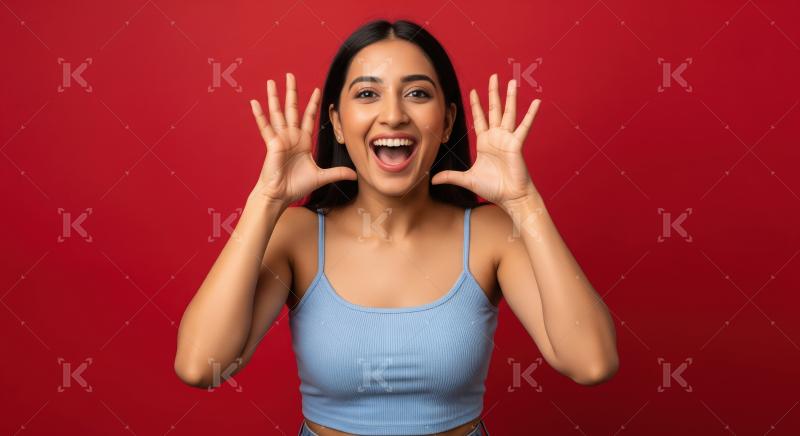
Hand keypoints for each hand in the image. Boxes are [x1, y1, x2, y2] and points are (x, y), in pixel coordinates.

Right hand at [249, 72, 356, 204]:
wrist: (280, 196)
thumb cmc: (296, 187)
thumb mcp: (321, 177)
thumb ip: (337, 173)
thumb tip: (354, 175)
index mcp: (302, 142)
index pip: (308, 118)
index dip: (312, 104)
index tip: (316, 89)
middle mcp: (291, 137)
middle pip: (292, 109)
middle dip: (292, 92)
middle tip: (290, 75)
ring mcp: (280, 139)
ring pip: (277, 113)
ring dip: (274, 97)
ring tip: (271, 81)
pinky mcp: (272, 144)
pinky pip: (265, 127)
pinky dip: (259, 115)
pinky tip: (254, 102)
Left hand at [431, 73, 541, 209]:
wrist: (509, 197)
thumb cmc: (493, 188)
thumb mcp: (467, 180)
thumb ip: (451, 176)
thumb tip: (433, 179)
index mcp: (485, 142)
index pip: (479, 119)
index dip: (476, 105)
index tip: (473, 91)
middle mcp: (496, 137)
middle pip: (494, 110)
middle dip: (493, 93)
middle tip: (494, 76)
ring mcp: (508, 139)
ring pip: (509, 113)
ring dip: (510, 97)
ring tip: (513, 82)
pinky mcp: (517, 144)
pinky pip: (524, 127)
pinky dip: (530, 114)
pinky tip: (536, 102)